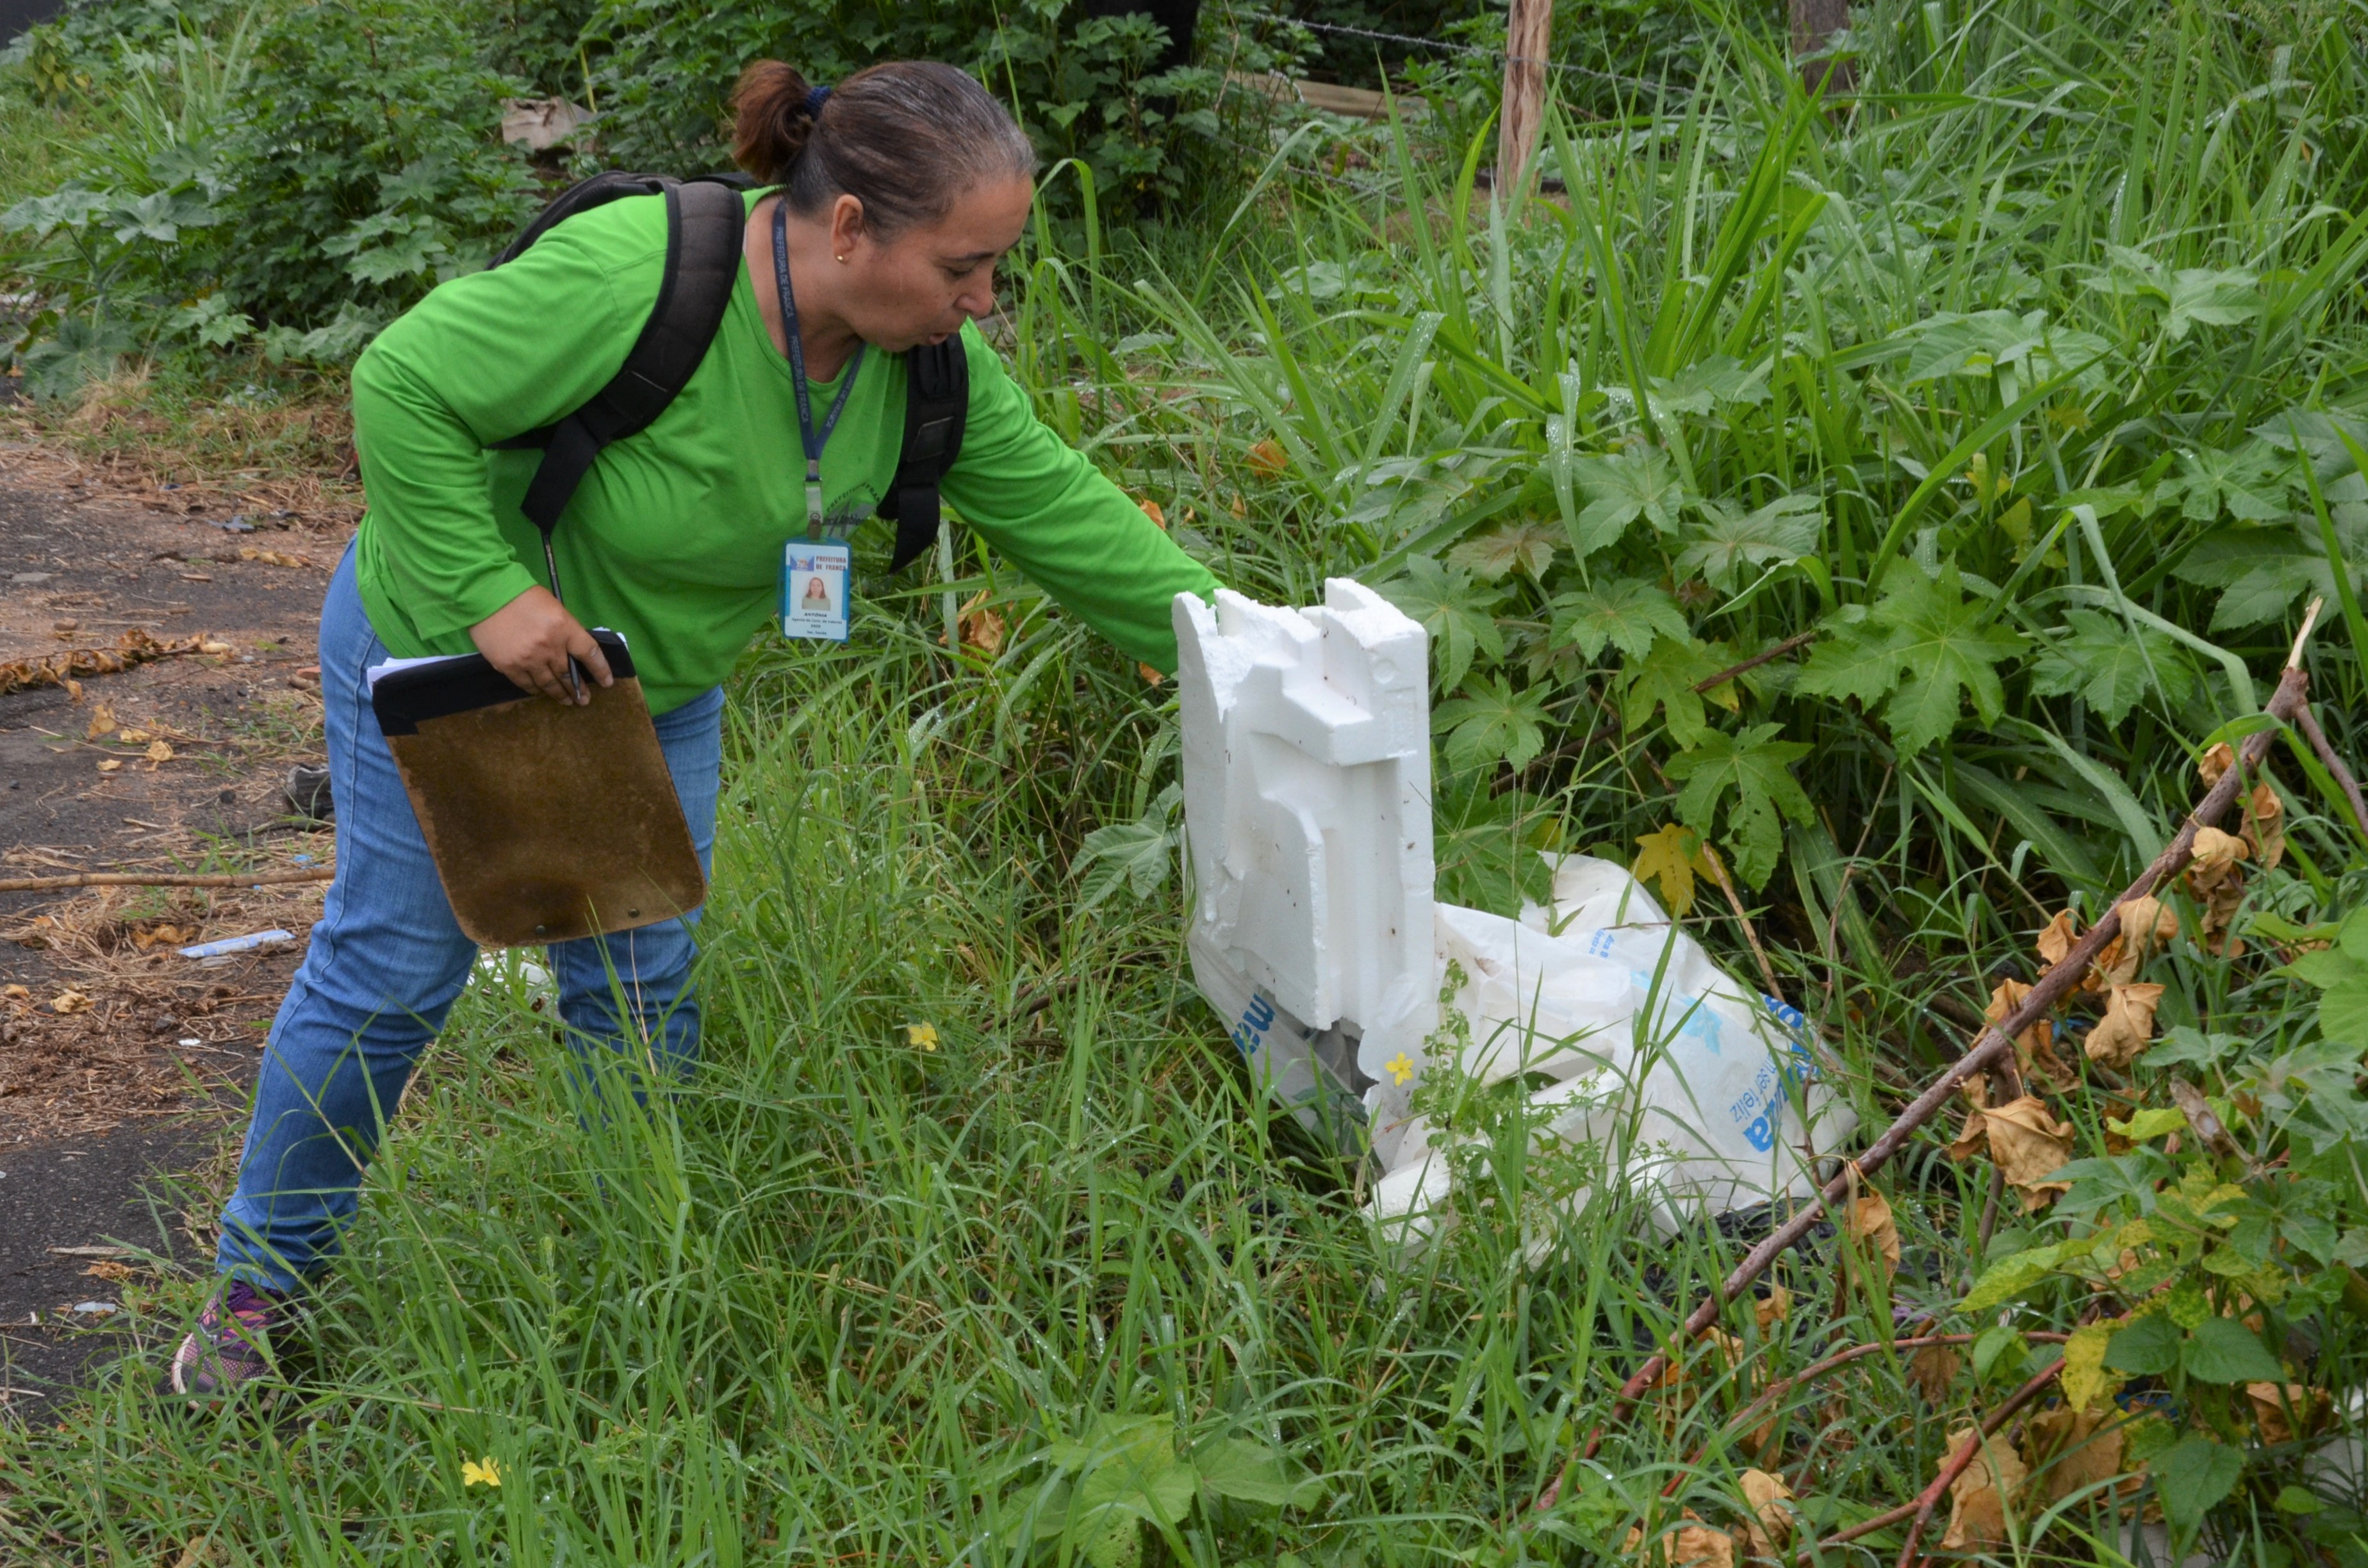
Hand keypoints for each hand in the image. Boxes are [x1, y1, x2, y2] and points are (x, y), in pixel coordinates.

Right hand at [468, 586, 613, 704]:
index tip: (607, 682)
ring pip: (548, 684)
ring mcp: (528, 659)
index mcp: (564, 627)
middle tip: (584, 700)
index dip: (601, 670)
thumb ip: (564, 631)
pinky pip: (527, 684)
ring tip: (566, 701)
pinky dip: (536, 689)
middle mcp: (549, 647)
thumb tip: (570, 652)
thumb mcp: (554, 608)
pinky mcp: (509, 666)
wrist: (486, 594)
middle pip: (568, 674)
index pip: (590, 653)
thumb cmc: (523, 597)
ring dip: (559, 694)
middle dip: (578, 689)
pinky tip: (540, 692)